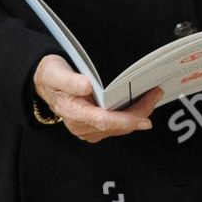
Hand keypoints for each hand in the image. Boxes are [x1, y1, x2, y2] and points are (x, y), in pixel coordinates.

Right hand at [33, 54, 159, 142]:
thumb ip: (71, 81)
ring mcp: (88, 128)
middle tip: (156, 94)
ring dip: (137, 114)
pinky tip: (139, 103)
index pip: (105, 122)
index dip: (126, 121)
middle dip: (140, 112)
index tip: (145, 120)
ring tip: (152, 96)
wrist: (44, 82)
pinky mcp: (93, 126)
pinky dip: (130, 115)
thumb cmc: (52, 77)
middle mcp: (81, 125)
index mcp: (74, 113)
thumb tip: (86, 86)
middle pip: (117, 126)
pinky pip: (116, 125)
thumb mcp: (57, 73)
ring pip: (119, 127)